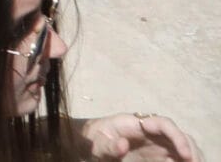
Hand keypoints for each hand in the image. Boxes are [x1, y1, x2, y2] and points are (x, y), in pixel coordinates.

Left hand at [78, 114, 202, 159]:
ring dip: (191, 155)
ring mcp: (156, 143)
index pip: (163, 123)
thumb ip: (106, 145)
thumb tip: (122, 145)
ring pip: (181, 145)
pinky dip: (182, 161)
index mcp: (135, 123)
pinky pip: (176, 156)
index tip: (183, 152)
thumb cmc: (92, 141)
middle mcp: (151, 131)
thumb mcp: (94, 143)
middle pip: (178, 135)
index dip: (175, 135)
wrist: (89, 144)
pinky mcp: (158, 155)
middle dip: (189, 148)